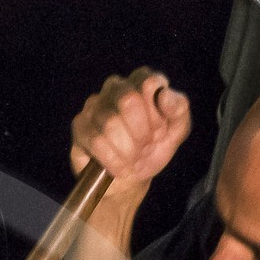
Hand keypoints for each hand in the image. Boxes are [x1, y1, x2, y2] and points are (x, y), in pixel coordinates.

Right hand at [70, 68, 191, 188]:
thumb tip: (164, 95)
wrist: (131, 178)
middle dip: (142, 133)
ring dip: (128, 150)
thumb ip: (179, 109)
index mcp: (140, 81)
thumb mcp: (177, 131)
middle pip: (128, 100)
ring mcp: (94, 105)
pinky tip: (120, 168)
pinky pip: (96, 141)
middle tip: (145, 147)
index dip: (156, 114)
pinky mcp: (80, 126)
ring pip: (110, 123)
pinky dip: (113, 160)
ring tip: (132, 159)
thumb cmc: (153, 148)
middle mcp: (115, 87)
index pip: (148, 82)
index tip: (159, 132)